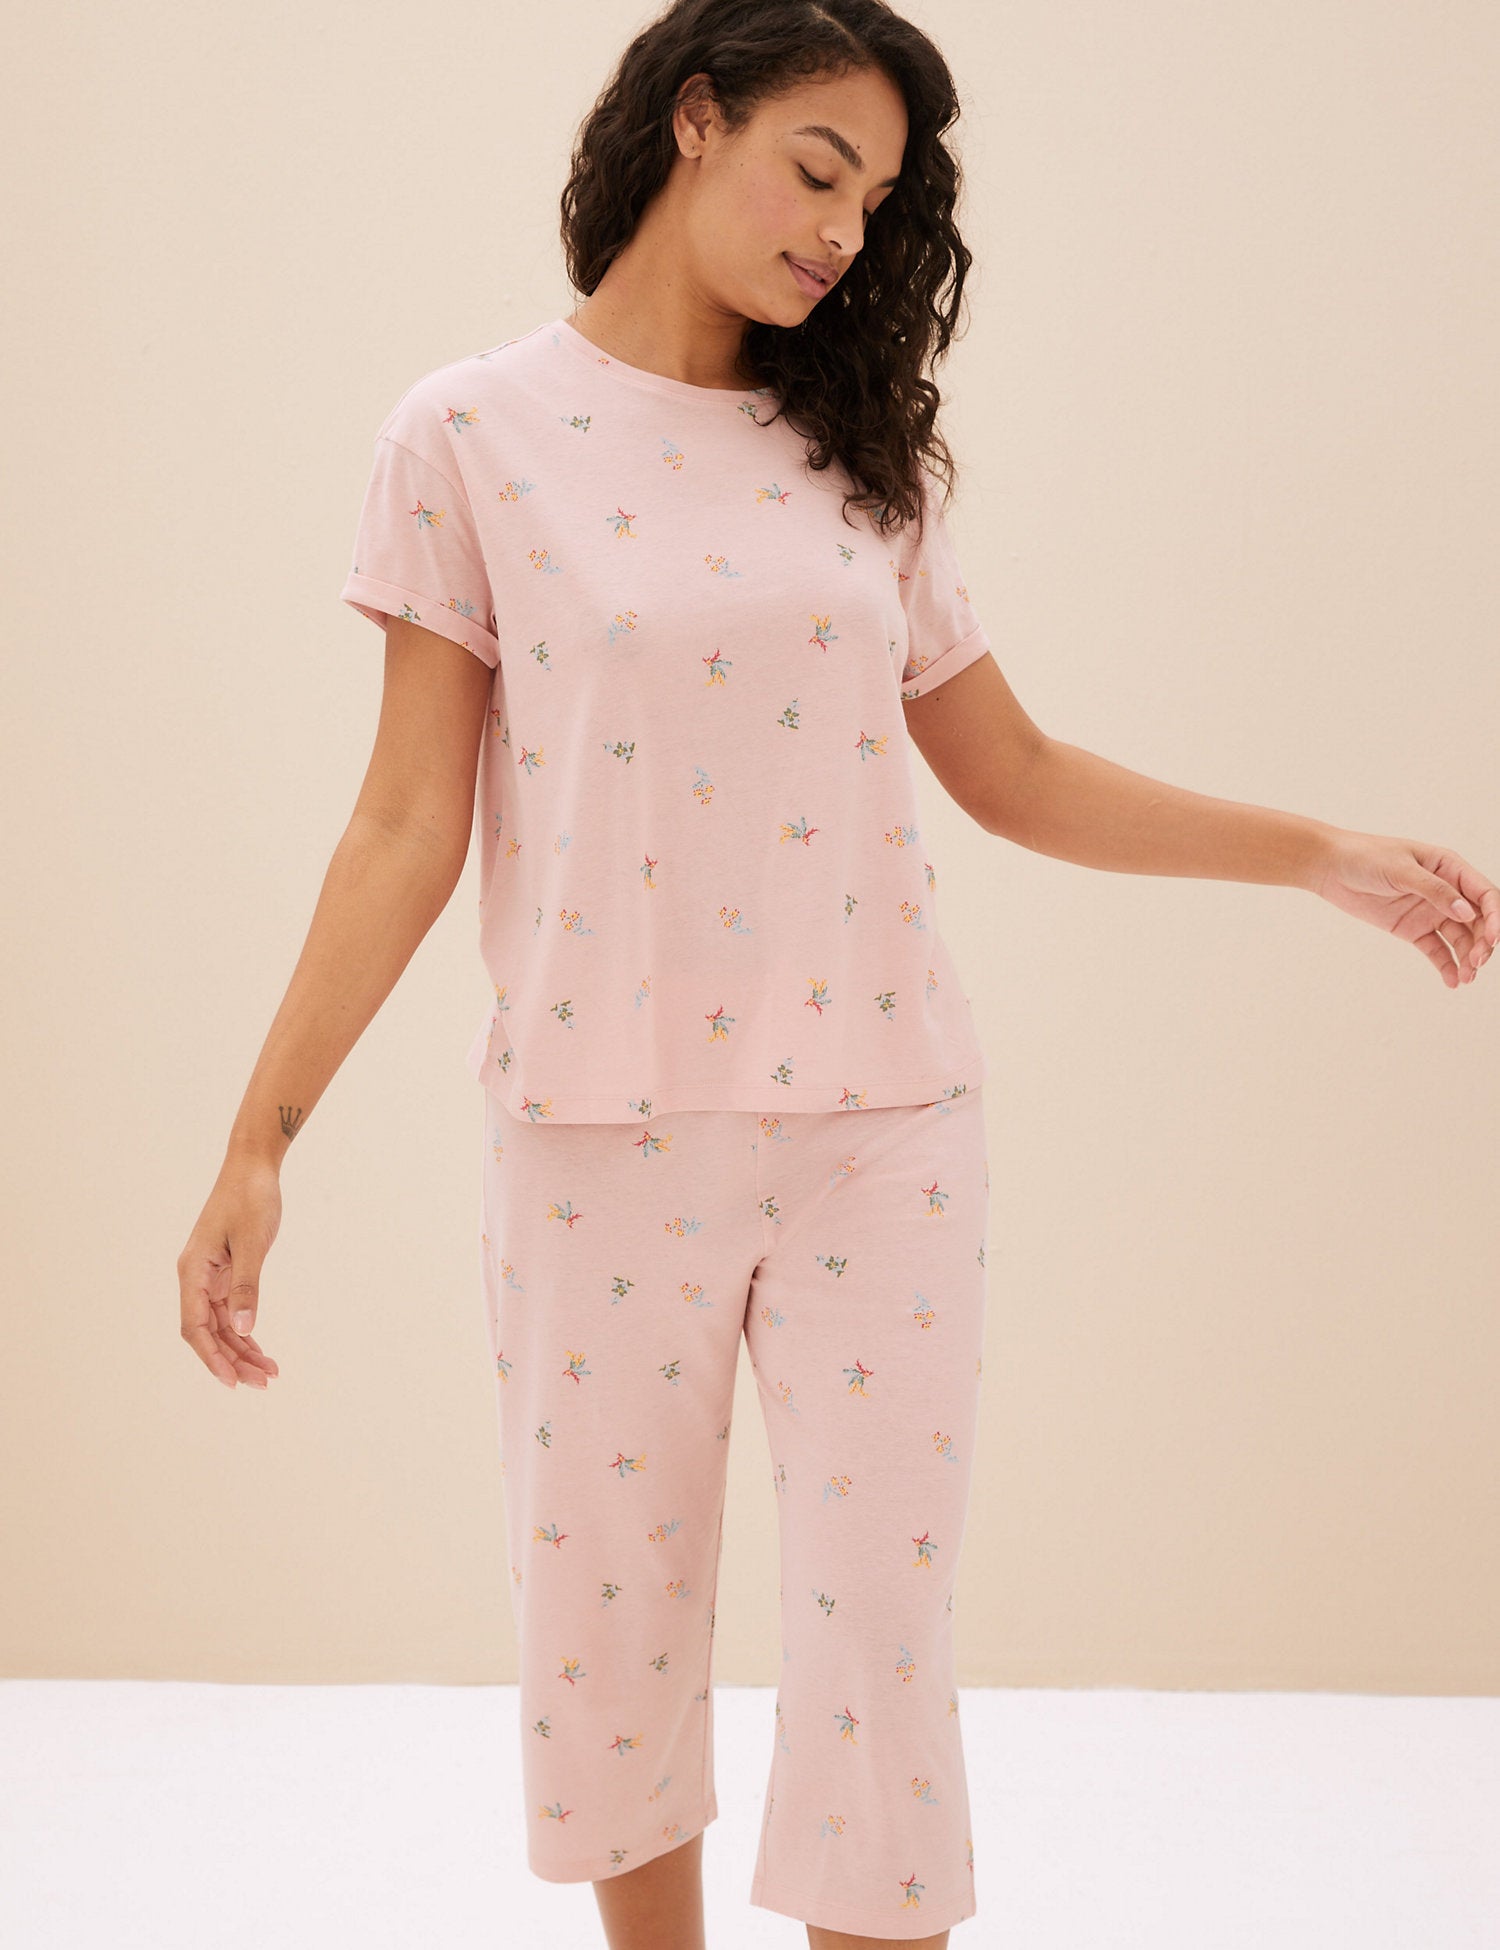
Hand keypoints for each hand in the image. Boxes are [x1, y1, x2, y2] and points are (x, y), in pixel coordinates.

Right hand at [178, 1156, 283, 1388]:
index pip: (195, 1327)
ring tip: (269, 1374)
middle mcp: (196, 1278)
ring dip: (242, 1351)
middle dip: (233, 1360)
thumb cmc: (250, 1198)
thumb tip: (244, 1330)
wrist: (253, 1167)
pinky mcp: (225, 1273)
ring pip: (221, 1326)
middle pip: (208, 1332)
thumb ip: (247, 1286)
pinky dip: (246, 1332)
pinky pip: (231, 1312)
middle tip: (263, 1383)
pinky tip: (261, 1351)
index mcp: (193, 1271)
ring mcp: (210, 1277)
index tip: (233, 1382)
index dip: (212, 1357)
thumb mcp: (252, 1243)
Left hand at [1308, 828, 1499, 987]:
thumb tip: (1467, 913)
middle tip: (1478, 962)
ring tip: (1467, 977)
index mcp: (1449, 867)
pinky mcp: (1413, 929)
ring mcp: (1430, 912)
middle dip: (1483, 942)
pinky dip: (1446, 966)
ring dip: (1468, 958)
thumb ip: (1435, 890)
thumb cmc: (1366, 857)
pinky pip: (1436, 950)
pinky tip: (1453, 981)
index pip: (1484, 894)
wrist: (1331, 868)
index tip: (1492, 938)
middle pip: (1477, 920)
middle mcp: (1446, 891)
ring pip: (1460, 938)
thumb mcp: (1401, 870)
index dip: (1494, 917)